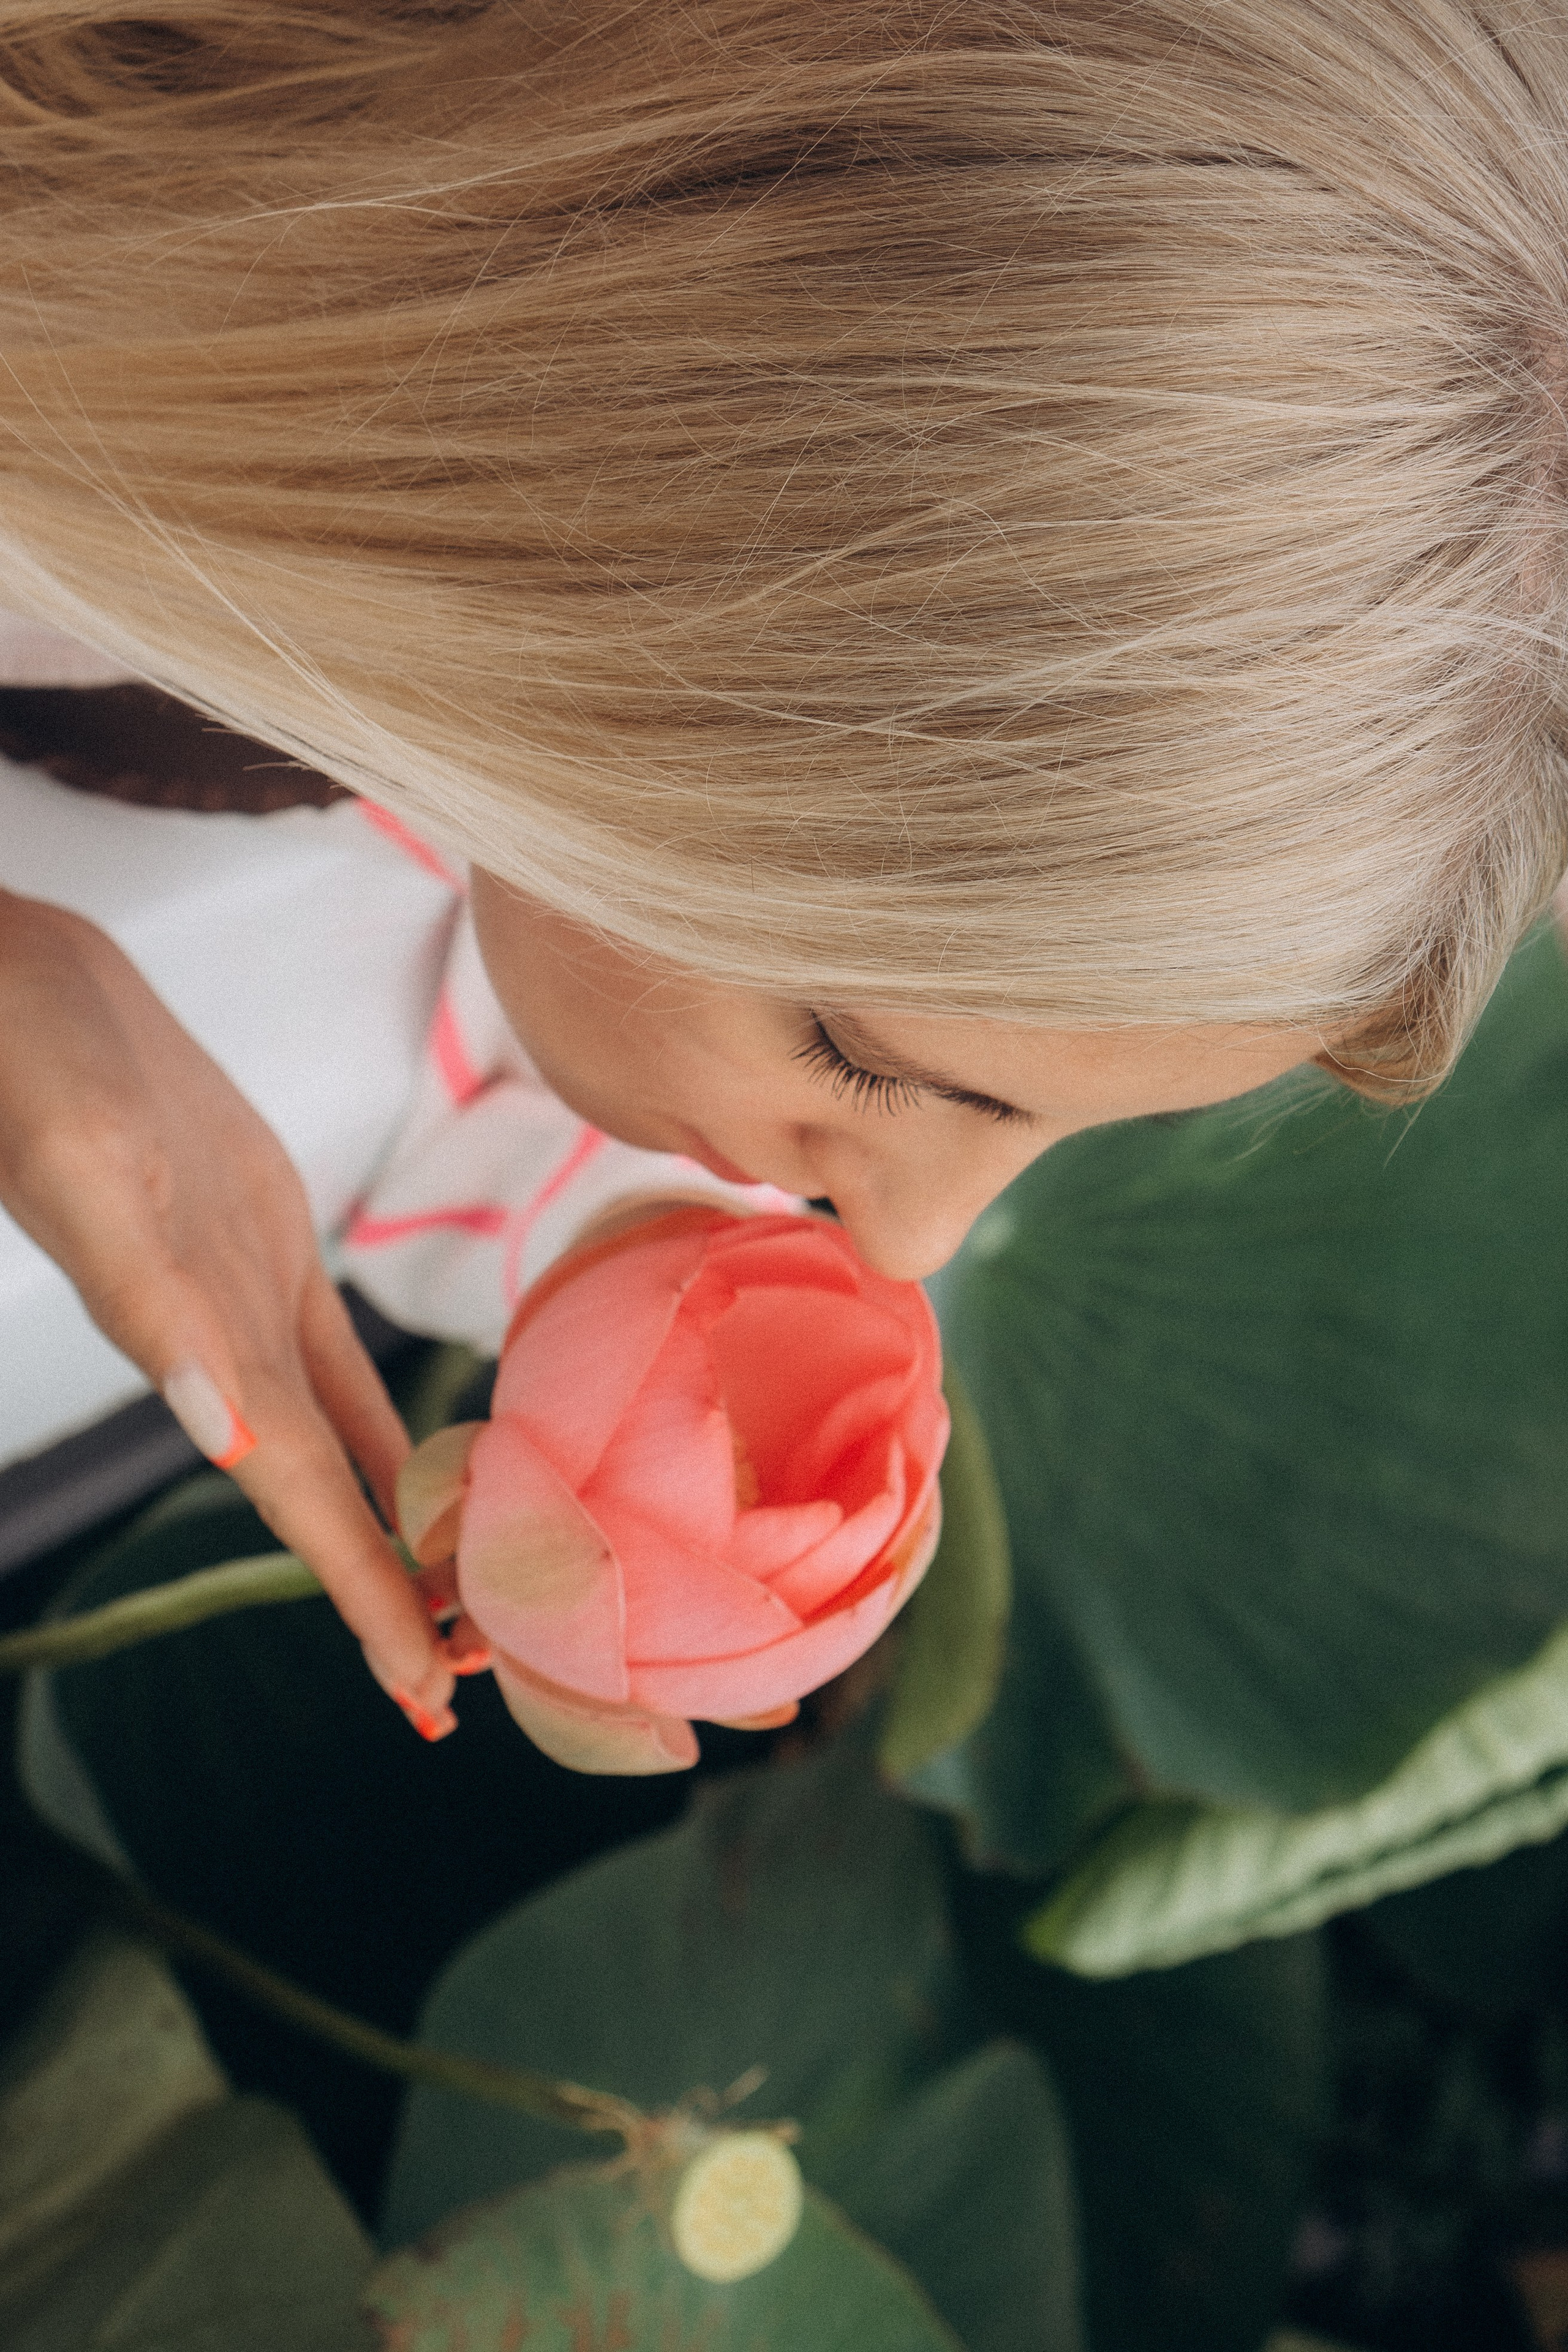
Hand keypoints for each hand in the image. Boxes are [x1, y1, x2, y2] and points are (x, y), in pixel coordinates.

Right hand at [0, 889, 457, 1733]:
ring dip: (393, 1523)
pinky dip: (378, 1422)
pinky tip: (422, 1465)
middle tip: (472, 1682)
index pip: (303, 1501)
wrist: (27, 988)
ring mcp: (248, 1302)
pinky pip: (339, 1361)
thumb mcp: (86, 1177)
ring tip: (456, 1604)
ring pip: (340, 1439)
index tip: (426, 1693)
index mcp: (199, 1349)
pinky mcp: (265, 1250)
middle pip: (333, 1496)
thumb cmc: (37, 1068)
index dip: (361, 1596)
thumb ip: (148, 1305)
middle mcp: (228, 1346)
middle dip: (393, 1592)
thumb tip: (224, 1437)